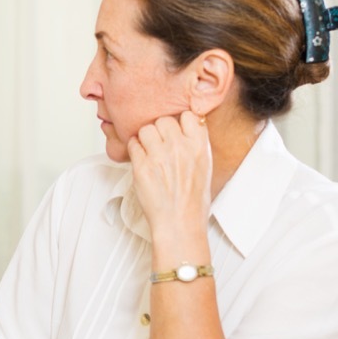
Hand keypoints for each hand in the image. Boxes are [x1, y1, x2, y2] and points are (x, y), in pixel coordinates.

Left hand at [126, 111, 211, 237]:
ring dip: (145, 138)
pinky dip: (134, 149)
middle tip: (159, 144)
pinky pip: (133, 144)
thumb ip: (194, 145)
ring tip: (148, 152)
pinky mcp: (142, 166)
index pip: (189, 115)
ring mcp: (159, 156)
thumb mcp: (204, 167)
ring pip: (146, 129)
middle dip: (160, 130)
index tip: (177, 130)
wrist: (179, 223)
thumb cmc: (192, 200)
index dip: (180, 121)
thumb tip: (185, 127)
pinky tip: (141, 159)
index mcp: (199, 147)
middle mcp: (180, 148)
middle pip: (164, 120)